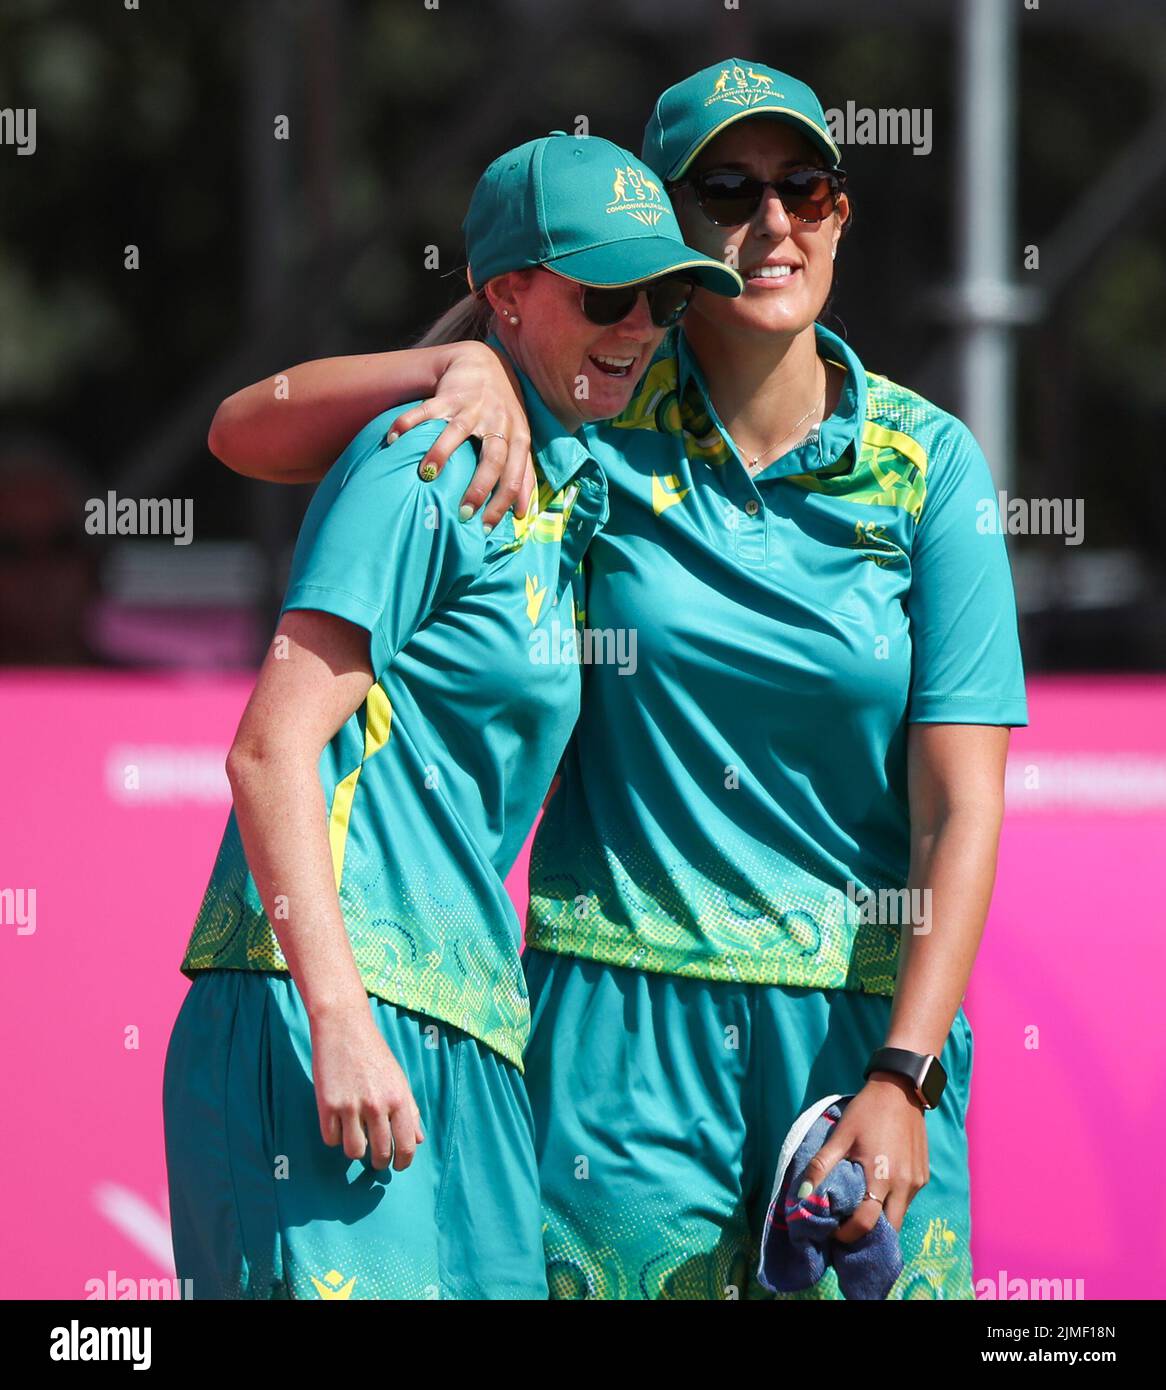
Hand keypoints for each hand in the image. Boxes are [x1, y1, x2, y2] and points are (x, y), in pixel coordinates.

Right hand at [310, 999, 424, 1171]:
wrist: (344, 1027)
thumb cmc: (374, 1053)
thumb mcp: (399, 1078)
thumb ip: (410, 1110)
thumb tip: (419, 1140)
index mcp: (399, 1098)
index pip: (406, 1145)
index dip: (403, 1162)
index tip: (398, 1166)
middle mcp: (377, 1105)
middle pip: (380, 1154)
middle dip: (379, 1162)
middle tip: (377, 1160)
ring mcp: (351, 1106)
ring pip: (354, 1151)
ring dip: (356, 1151)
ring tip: (357, 1140)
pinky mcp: (326, 1105)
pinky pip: (331, 1140)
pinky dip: (335, 1137)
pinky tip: (339, 1125)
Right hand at [384, 340, 535, 527]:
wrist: (485, 364)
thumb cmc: (502, 411)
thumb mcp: (518, 440)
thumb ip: (521, 473)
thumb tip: (524, 512)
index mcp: (518, 437)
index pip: (515, 475)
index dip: (503, 502)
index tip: (486, 526)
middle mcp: (498, 422)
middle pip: (492, 458)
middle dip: (479, 487)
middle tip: (463, 512)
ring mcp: (473, 407)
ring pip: (458, 431)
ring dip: (441, 453)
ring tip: (426, 475)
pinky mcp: (449, 395)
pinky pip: (427, 409)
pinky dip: (409, 423)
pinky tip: (393, 440)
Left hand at [796, 1074, 928, 1240]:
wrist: (901, 1090)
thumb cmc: (867, 1112)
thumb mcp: (840, 1135)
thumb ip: (821, 1166)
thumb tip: (803, 1194)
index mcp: (881, 1178)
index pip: (865, 1224)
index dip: (847, 1235)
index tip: (833, 1232)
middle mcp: (904, 1186)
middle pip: (888, 1229)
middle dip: (868, 1235)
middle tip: (848, 1228)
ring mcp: (917, 1182)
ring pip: (899, 1215)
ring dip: (881, 1219)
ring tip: (860, 1210)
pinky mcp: (923, 1176)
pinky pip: (907, 1200)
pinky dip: (892, 1203)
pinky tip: (877, 1192)